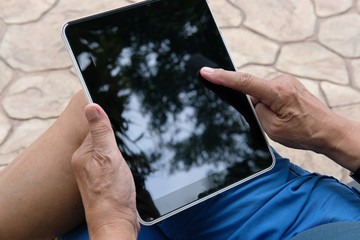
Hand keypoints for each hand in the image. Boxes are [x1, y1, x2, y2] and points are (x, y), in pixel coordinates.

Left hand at [72, 103, 139, 239]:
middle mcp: (86, 162)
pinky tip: (129, 166)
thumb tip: (91, 106)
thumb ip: (101, 132)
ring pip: (110, 151)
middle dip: (116, 136)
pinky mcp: (105, 181)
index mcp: (83, 154)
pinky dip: (122, 161)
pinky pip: (113, 163)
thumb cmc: (111, 194)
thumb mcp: (108, 157)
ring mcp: (96, 173)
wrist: (116, 223)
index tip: (123, 118)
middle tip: (130, 138)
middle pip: (103, 139)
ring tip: (128, 155)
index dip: (109, 121)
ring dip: (120, 150)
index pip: (96, 127)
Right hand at [200, 67, 359, 171]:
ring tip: (283, 121)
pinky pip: (270, 92)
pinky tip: (284, 115)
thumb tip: (251, 100)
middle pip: (252, 91)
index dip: (222, 77)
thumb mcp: (273, 129)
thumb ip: (257, 111)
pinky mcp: (289, 85)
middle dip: (254, 107)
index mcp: (278, 93)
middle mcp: (282, 81)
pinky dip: (270, 103)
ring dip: (264, 106)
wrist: (329, 131)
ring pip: (261, 93)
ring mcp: (287, 81)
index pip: (244, 82)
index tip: (206, 71)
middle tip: (272, 122)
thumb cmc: (304, 133)